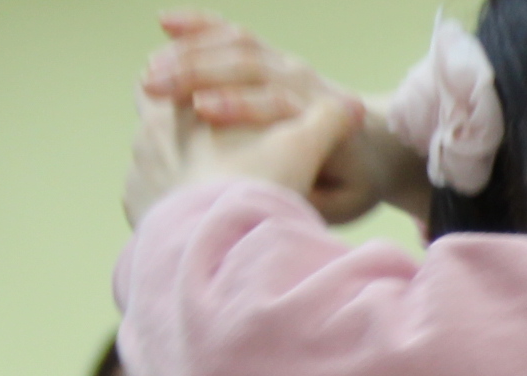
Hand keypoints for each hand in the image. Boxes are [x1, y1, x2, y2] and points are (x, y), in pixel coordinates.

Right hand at [140, 11, 420, 222]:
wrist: (376, 150)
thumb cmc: (353, 185)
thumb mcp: (345, 201)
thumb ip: (314, 197)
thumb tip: (275, 196)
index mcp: (328, 118)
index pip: (279, 100)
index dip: (241, 104)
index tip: (202, 112)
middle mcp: (308, 83)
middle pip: (252, 64)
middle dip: (201, 71)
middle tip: (155, 86)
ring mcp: (288, 66)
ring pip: (239, 45)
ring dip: (192, 50)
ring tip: (150, 70)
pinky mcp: (271, 59)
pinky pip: (233, 35)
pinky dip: (201, 26)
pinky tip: (164, 23)